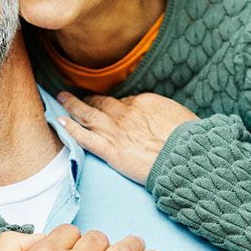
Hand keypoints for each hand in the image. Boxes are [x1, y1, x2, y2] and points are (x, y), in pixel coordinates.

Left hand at [57, 92, 198, 184]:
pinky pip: (86, 138)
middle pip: (102, 103)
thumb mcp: (180, 116)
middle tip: (75, 94)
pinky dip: (71, 130)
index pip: (124, 101)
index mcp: (144, 103)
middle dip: (87, 99)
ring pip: (88, 115)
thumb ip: (164, 114)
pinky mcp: (111, 151)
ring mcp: (117, 132)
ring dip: (72, 106)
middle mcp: (126, 114)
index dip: (114, 104)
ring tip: (60, 99)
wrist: (188, 156)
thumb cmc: (191, 139)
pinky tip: (60, 122)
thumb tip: (162, 117)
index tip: (108, 104)